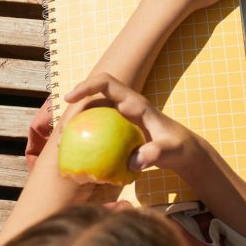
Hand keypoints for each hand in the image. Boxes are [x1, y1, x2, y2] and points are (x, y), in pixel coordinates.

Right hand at [64, 73, 201, 174]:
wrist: (184, 152)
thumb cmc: (179, 148)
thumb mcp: (171, 151)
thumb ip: (156, 154)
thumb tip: (133, 162)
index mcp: (136, 103)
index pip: (107, 83)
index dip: (87, 86)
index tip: (69, 98)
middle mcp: (125, 107)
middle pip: (91, 101)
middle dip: (72, 113)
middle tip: (61, 136)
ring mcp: (120, 120)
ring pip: (91, 117)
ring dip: (75, 129)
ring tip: (63, 149)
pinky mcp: (118, 133)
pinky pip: (97, 133)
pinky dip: (85, 142)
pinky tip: (77, 161)